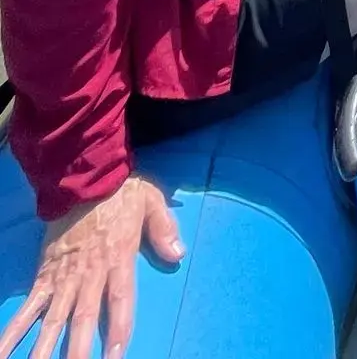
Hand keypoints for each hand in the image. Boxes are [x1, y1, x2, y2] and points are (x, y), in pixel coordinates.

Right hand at [0, 175, 182, 358]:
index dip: (118, 329)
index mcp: (117, 257)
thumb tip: (179, 255)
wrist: (81, 176)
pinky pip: (29, 307)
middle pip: (83, 318)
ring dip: (45, 349)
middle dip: (79, 351)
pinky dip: (14, 331)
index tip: (116, 357)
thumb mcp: (151, 202)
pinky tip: (4, 353)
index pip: (119, 300)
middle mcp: (89, 272)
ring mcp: (63, 276)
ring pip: (54, 320)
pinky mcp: (44, 275)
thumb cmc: (121, 191)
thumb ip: (163, 228)